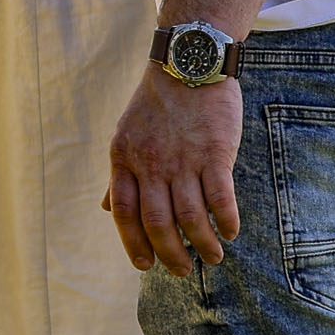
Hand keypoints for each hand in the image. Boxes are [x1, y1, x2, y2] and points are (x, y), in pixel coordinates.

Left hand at [105, 66, 242, 275]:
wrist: (188, 63)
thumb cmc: (156, 103)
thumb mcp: (125, 134)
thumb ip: (119, 174)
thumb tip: (104, 207)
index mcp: (124, 159)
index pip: (123, 212)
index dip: (132, 243)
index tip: (144, 265)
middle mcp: (151, 163)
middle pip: (158, 223)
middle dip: (170, 254)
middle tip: (182, 271)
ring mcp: (184, 159)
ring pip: (191, 217)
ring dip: (203, 244)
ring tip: (213, 257)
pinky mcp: (216, 152)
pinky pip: (220, 197)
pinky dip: (226, 220)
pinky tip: (230, 231)